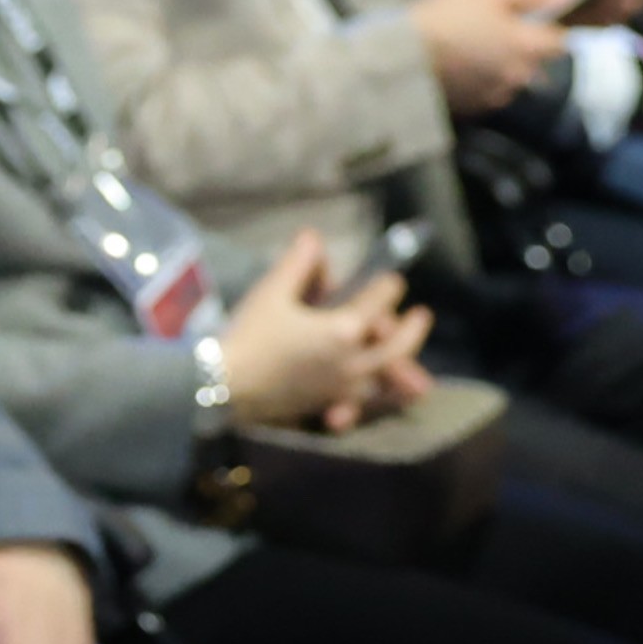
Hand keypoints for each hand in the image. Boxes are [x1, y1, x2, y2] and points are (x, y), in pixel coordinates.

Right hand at [221, 228, 431, 430]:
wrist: (221, 387)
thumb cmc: (247, 337)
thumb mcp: (271, 292)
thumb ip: (297, 263)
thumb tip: (312, 237)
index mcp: (343, 329)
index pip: (378, 300)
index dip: (386, 285)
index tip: (389, 278)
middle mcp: (352, 361)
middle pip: (397, 346)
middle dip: (412, 329)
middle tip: (421, 316)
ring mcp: (341, 388)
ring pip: (386, 382)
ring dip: (403, 373)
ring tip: (416, 376)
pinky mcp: (324, 405)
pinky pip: (360, 406)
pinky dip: (370, 404)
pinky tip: (373, 402)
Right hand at [408, 0, 574, 113]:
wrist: (401, 57)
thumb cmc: (445, 19)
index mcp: (528, 46)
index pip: (560, 42)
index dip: (547, 28)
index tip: (527, 20)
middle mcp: (518, 77)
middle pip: (534, 61)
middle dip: (519, 47)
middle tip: (487, 28)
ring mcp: (495, 96)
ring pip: (510, 77)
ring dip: (498, 65)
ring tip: (466, 48)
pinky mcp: (473, 109)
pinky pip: (486, 92)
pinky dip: (478, 81)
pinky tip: (456, 66)